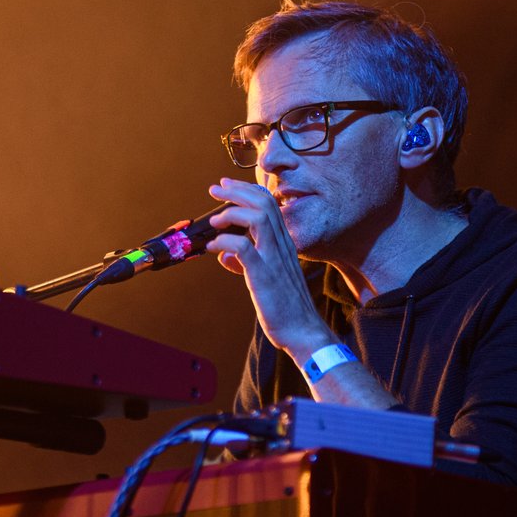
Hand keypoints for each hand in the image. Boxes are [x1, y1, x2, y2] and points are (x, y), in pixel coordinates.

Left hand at [205, 178, 332, 359]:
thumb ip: (247, 262)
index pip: (269, 204)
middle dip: (236, 191)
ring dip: (231, 213)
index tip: (227, 185)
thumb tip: (224, 254)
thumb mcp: (266, 277)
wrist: (302, 331)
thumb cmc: (286, 307)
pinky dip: (224, 242)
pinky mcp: (264, 276)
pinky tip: (213, 248)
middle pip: (263, 203)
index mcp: (284, 243)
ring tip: (214, 220)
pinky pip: (243, 248)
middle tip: (215, 188)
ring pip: (258, 218)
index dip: (247, 189)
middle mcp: (281, 245)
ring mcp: (274, 259)